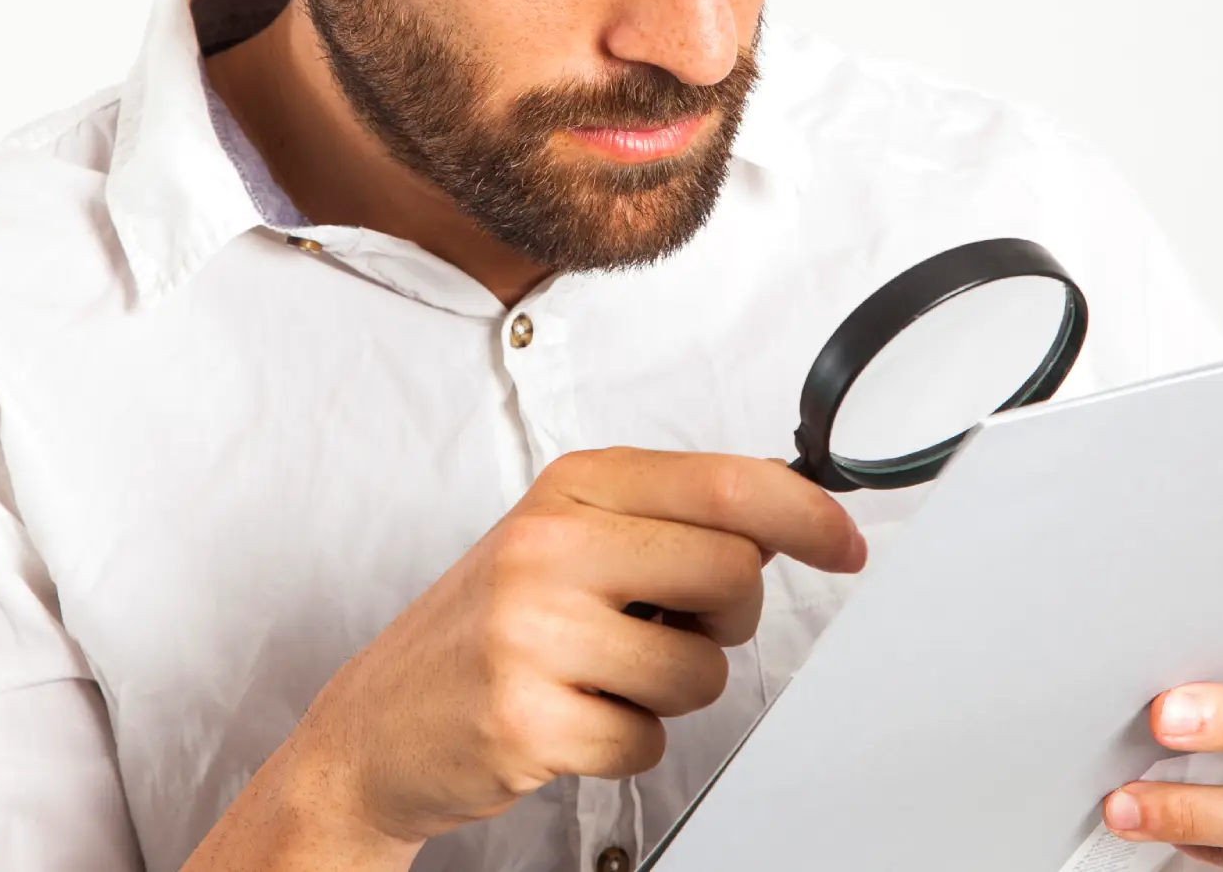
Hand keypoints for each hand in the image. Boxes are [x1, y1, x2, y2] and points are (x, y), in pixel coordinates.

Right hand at [185, 448, 863, 868]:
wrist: (379, 721)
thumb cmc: (488, 622)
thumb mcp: (566, 534)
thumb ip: (664, 518)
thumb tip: (786, 519)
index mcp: (572, 486)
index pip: (723, 481)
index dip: (805, 512)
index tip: (843, 543)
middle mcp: (551, 544)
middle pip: (733, 573)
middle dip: (727, 617)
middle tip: (675, 624)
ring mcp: (534, 630)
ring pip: (702, 670)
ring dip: (671, 688)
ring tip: (601, 672)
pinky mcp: (528, 717)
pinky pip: (649, 741)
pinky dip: (627, 740)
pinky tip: (571, 716)